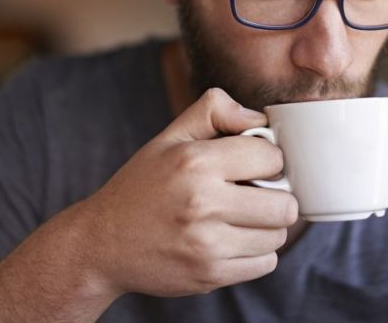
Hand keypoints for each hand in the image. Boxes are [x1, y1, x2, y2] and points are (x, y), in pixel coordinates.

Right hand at [79, 88, 298, 297]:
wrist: (102, 243)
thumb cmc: (142, 185)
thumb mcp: (169, 137)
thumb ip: (214, 110)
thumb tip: (260, 118)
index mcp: (195, 163)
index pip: (271, 156)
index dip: (267, 158)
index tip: (253, 164)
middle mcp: (203, 204)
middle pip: (285, 204)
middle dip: (277, 196)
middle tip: (257, 194)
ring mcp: (207, 245)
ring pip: (278, 236)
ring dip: (268, 226)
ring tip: (244, 217)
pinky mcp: (210, 276)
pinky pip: (265, 263)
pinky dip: (258, 253)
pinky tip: (235, 240)